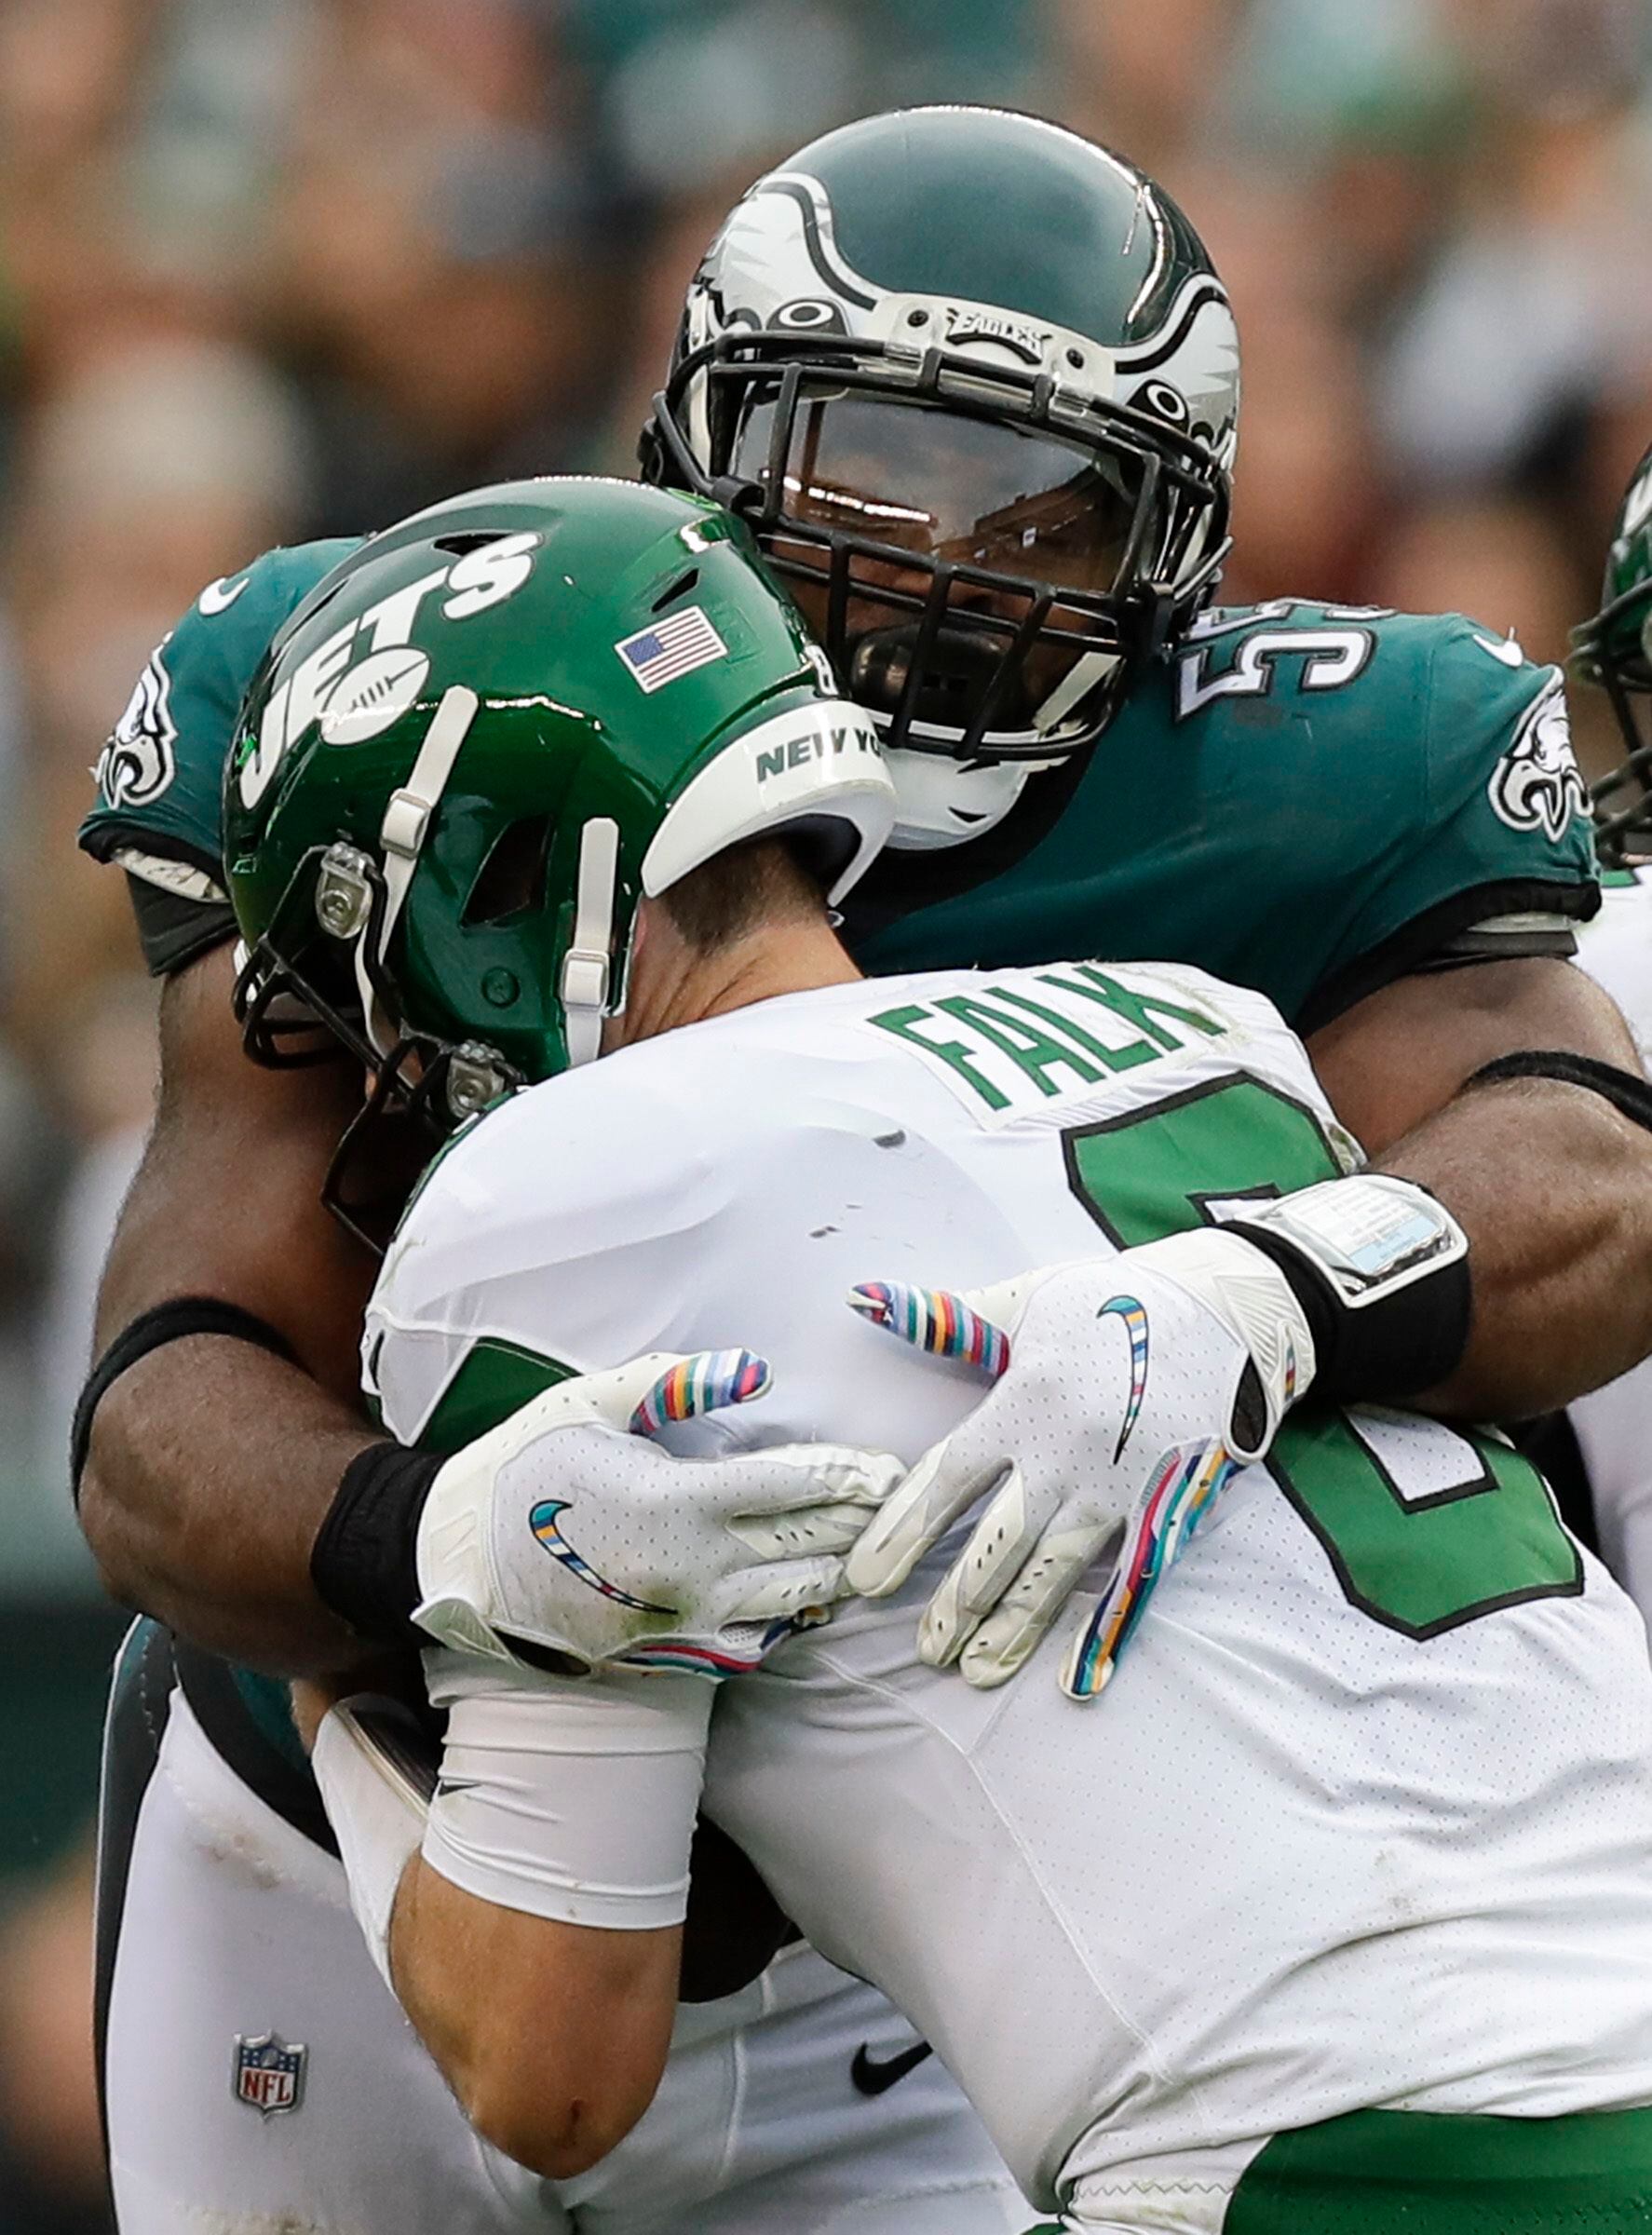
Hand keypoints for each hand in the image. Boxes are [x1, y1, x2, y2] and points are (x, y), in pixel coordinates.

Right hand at [414, 1349, 902, 1677]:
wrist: (455, 1559)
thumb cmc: (524, 1466)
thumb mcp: (592, 1404)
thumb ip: (678, 1383)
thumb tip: (755, 1370)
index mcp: (675, 1500)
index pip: (790, 1487)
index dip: (848, 1475)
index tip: (889, 1467)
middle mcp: (688, 1568)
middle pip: (805, 1547)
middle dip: (861, 1525)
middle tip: (903, 1505)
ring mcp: (678, 1619)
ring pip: (788, 1604)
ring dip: (836, 1576)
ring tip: (873, 1552)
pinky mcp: (663, 1653)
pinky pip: (748, 1645)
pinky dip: (785, 1622)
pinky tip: (807, 1601)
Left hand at [843, 1230, 1312, 1697]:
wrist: (1226, 1307)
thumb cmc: (1112, 1302)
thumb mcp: (1025, 1301)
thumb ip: (946, 1320)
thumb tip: (864, 1299)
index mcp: (1022, 1399)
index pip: (946, 1480)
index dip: (902, 1534)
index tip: (865, 1581)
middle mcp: (1065, 1449)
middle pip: (997, 1539)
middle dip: (956, 1599)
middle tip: (924, 1648)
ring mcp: (1120, 1483)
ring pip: (1054, 1568)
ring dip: (1013, 1625)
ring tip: (974, 1670)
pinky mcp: (1168, 1504)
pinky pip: (1131, 1578)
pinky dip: (1103, 1632)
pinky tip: (1075, 1679)